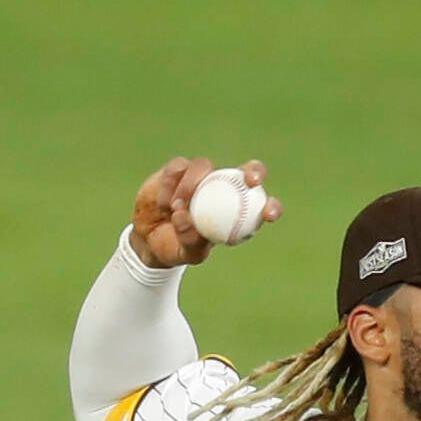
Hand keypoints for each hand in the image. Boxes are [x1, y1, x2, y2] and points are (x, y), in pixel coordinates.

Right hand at [130, 157, 281, 268]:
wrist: (148, 237)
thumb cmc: (176, 247)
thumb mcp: (187, 253)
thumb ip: (191, 240)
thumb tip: (185, 217)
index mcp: (235, 211)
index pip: (260, 205)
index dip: (271, 206)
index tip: (269, 214)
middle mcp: (223, 188)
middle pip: (247, 171)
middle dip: (254, 171)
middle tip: (250, 181)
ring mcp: (201, 175)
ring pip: (204, 167)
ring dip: (189, 187)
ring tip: (176, 209)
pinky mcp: (178, 168)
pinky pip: (178, 168)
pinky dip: (170, 187)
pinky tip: (164, 204)